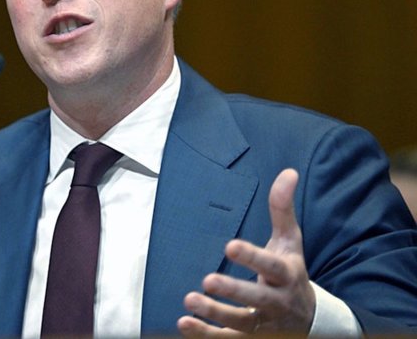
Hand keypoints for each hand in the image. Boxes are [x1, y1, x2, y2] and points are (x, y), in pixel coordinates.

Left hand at [177, 169, 314, 336]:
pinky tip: (184, 324)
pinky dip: (206, 335)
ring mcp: (264, 324)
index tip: (230, 245)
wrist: (309, 319)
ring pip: (241, 323)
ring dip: (215, 314)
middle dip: (234, 292)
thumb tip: (288, 172)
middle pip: (257, 299)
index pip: (271, 266)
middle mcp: (277, 302)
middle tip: (207, 280)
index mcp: (286, 275)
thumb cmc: (290, 271)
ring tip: (189, 301)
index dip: (252, 257)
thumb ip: (282, 209)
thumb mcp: (289, 241)